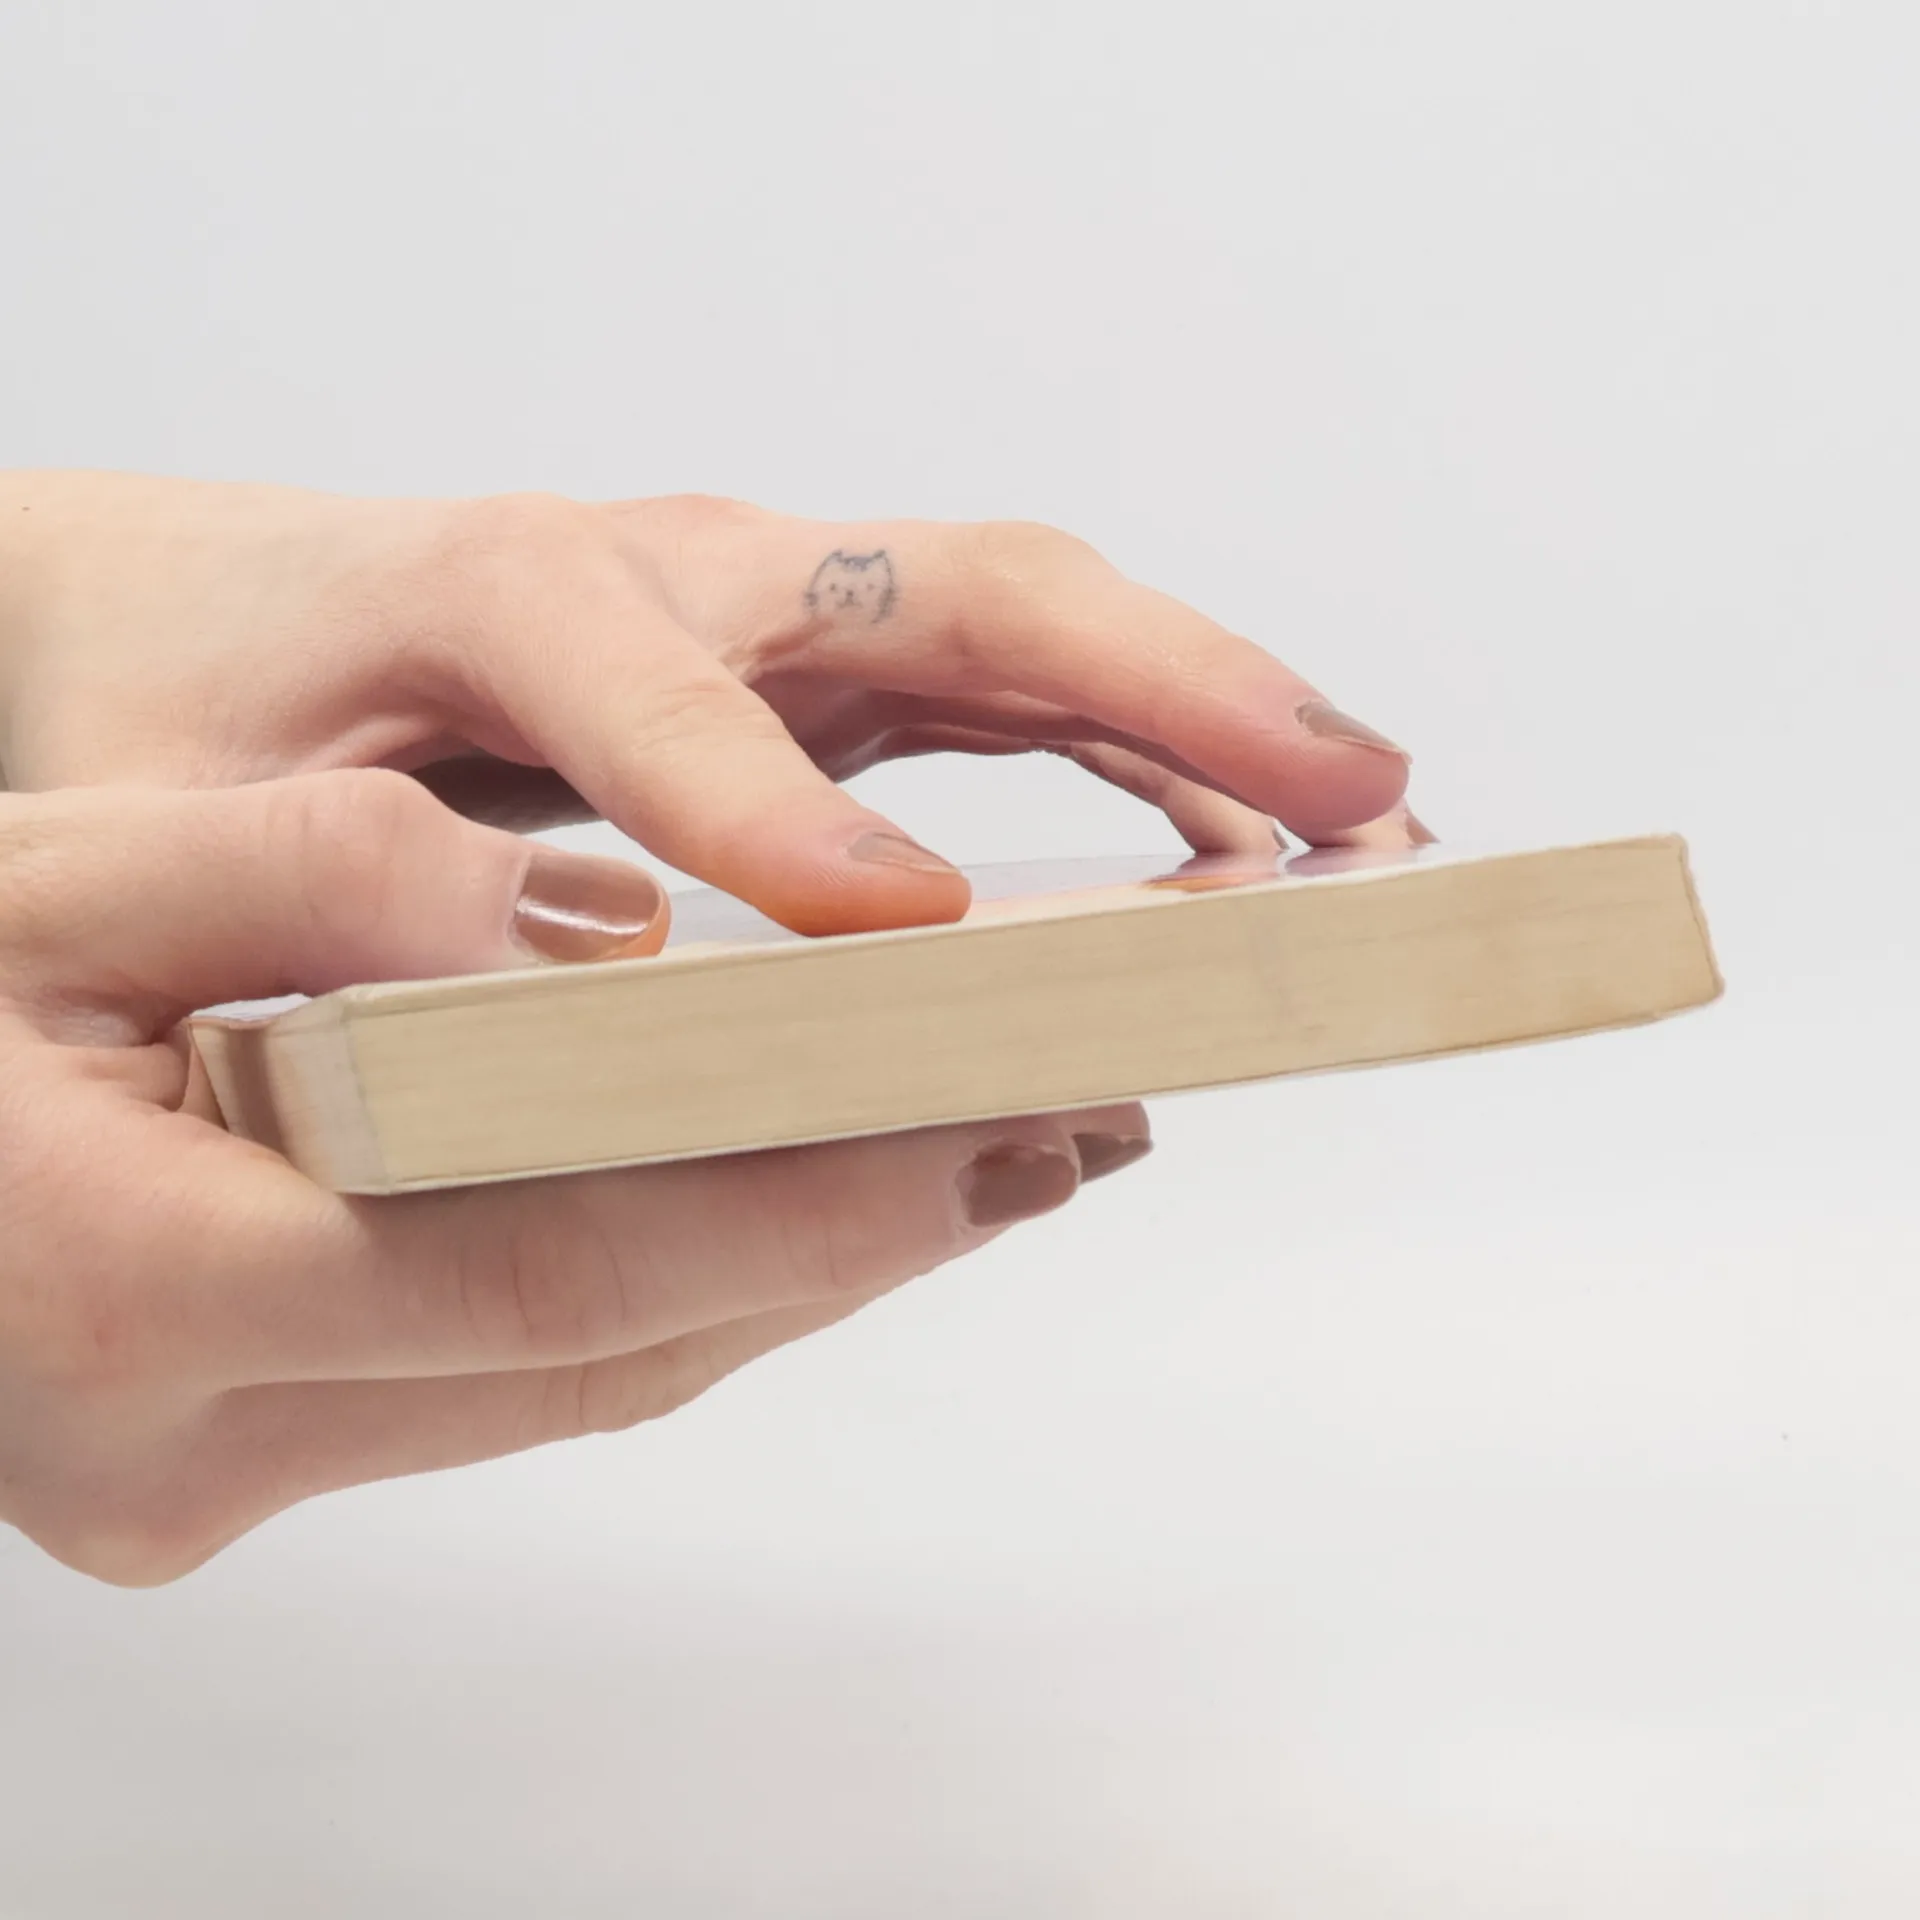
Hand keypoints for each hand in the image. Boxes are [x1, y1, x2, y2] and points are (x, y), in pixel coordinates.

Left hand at [0, 474, 1420, 934]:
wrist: (219, 610)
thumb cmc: (211, 706)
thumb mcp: (202, 807)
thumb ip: (351, 884)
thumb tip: (572, 987)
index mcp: (508, 586)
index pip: (661, 680)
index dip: (774, 805)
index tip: (898, 931)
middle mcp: (685, 569)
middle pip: (957, 589)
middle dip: (1163, 686)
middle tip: (1336, 798)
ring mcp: (776, 607)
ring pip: (1029, 627)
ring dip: (1209, 711)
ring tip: (1362, 820)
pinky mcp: (818, 664)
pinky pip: (1012, 690)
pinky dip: (1143, 751)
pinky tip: (1232, 844)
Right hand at [0, 771, 1144, 1583]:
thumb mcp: (54, 878)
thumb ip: (313, 877)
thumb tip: (588, 926)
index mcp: (138, 1286)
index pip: (561, 1258)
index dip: (799, 1195)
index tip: (990, 1118)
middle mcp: (185, 1439)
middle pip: (613, 1341)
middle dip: (852, 1239)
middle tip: (1056, 1130)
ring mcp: (213, 1477)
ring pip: (585, 1374)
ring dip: (789, 1271)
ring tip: (975, 1163)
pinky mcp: (241, 1459)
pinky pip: (512, 1374)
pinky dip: (669, 1286)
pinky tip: (783, 1206)